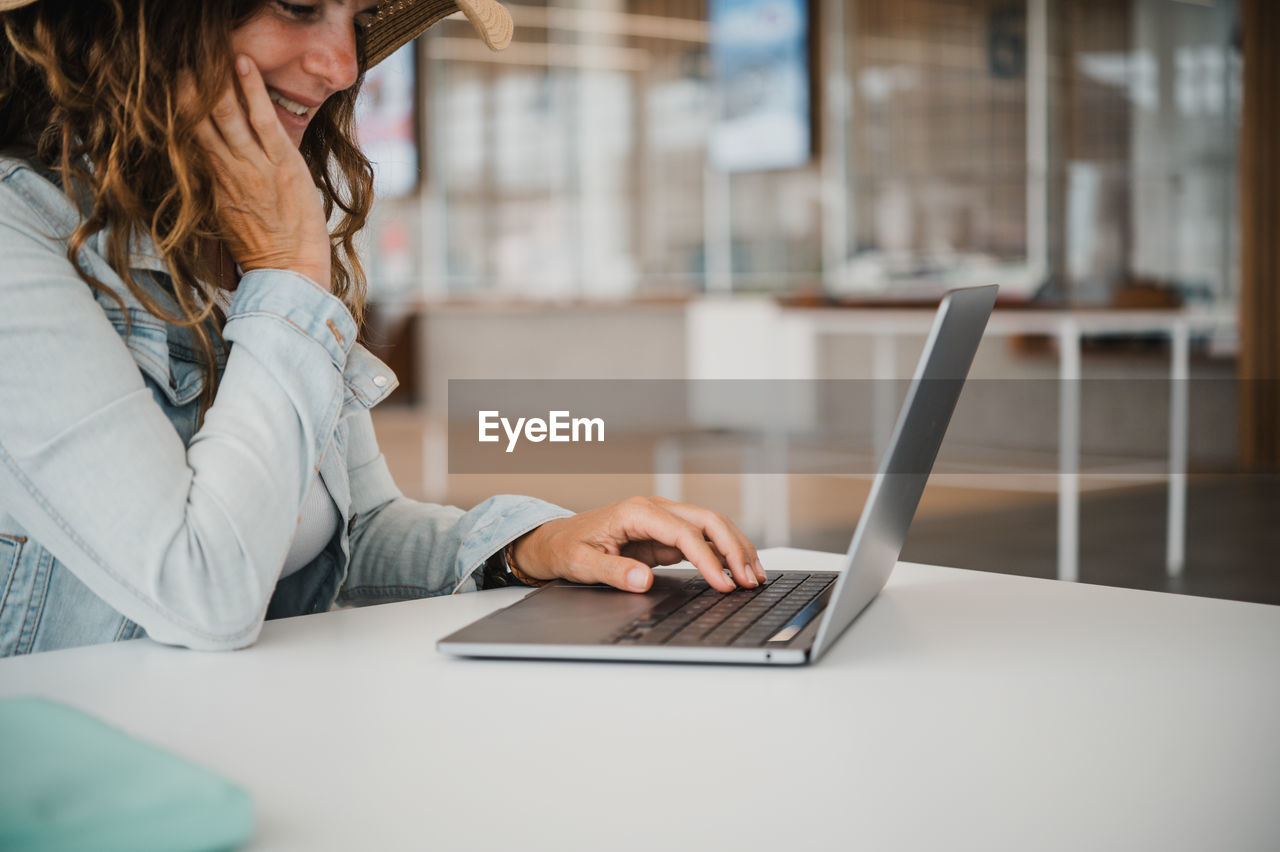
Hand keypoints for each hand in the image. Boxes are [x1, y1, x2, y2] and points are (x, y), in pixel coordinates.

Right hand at [192, 55, 331, 289]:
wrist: (288, 270)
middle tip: (175, 60)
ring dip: (213, 81)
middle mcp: (225, 170)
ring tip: (203, 54)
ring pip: (225, 115)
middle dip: (186, 89)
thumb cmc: (265, 248)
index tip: (166, 87)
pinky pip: (261, 119)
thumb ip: (220, 188)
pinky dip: (251, 90)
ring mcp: (252, 166)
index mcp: (212, 183)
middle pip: (198, 121)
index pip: (189, 138)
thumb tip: (212, 170)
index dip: (177, 111)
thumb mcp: (232, 216)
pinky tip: (242, 65)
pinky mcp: (280, 163)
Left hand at [512, 497, 764, 593]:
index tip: (723, 583)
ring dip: (735, 549)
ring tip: (754, 576)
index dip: (708, 558)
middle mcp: (656, 509)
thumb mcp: (582, 563)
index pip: (684, 532)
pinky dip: (724, 553)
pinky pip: (703, 539)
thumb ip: (612, 571)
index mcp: (637, 512)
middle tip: (750, 580)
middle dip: (733, 549)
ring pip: (711, 526)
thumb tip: (642, 580)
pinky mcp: (668, 534)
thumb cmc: (568, 547)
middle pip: (708, 521)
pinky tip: (737, 571)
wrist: (558, 540)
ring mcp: (665, 519)